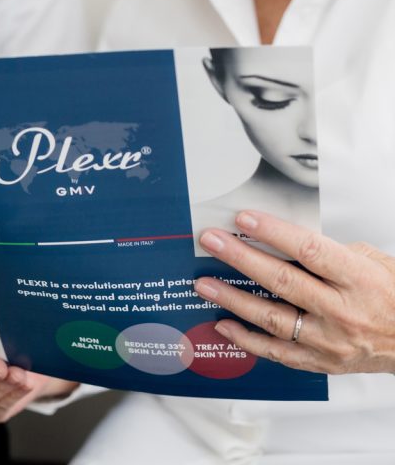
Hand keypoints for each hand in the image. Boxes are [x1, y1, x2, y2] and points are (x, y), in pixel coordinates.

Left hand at [193, 210, 394, 374]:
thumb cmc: (393, 296)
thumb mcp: (372, 262)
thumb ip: (328, 251)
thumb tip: (283, 239)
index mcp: (358, 279)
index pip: (309, 250)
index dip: (273, 232)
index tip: (244, 218)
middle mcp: (343, 311)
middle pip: (283, 281)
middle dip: (240, 257)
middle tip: (212, 241)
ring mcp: (330, 341)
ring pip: (273, 318)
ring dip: (233, 299)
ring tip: (204, 284)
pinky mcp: (321, 362)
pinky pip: (277, 352)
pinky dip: (246, 339)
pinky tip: (223, 324)